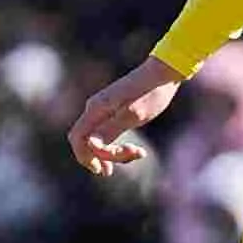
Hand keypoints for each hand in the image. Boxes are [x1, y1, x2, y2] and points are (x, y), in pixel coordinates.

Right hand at [68, 58, 179, 175]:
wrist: (164, 72)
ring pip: (97, 139)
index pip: (77, 138)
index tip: (103, 170)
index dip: (85, 158)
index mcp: (97, 109)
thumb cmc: (151, 93)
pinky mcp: (114, 110)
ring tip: (138, 154)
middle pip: (85, 141)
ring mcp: (104, 109)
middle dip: (100, 157)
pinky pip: (107, 133)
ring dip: (113, 153)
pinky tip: (135, 151)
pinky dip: (116, 145)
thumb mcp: (132, 115)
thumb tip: (91, 146)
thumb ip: (109, 130)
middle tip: (119, 166)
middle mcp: (96, 108)